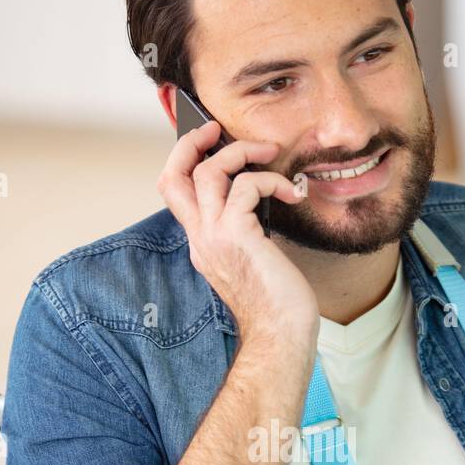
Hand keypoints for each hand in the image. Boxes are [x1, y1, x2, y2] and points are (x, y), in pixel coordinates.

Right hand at [158, 118, 319, 344]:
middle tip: (218, 129)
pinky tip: (291, 193)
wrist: (280, 334)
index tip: (210, 142)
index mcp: (202, 243)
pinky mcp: (237, 237)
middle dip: (191, 143)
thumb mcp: (253, 258)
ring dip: (240, 151)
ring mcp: (215, 238)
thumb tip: (258, 195)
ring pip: (207, 172)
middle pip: (173, 176)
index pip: (174, 192)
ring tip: (270, 153)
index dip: (185, 160)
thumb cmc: (276, 302)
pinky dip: (270, 179)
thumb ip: (245, 229)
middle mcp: (201, 238)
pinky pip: (246, 185)